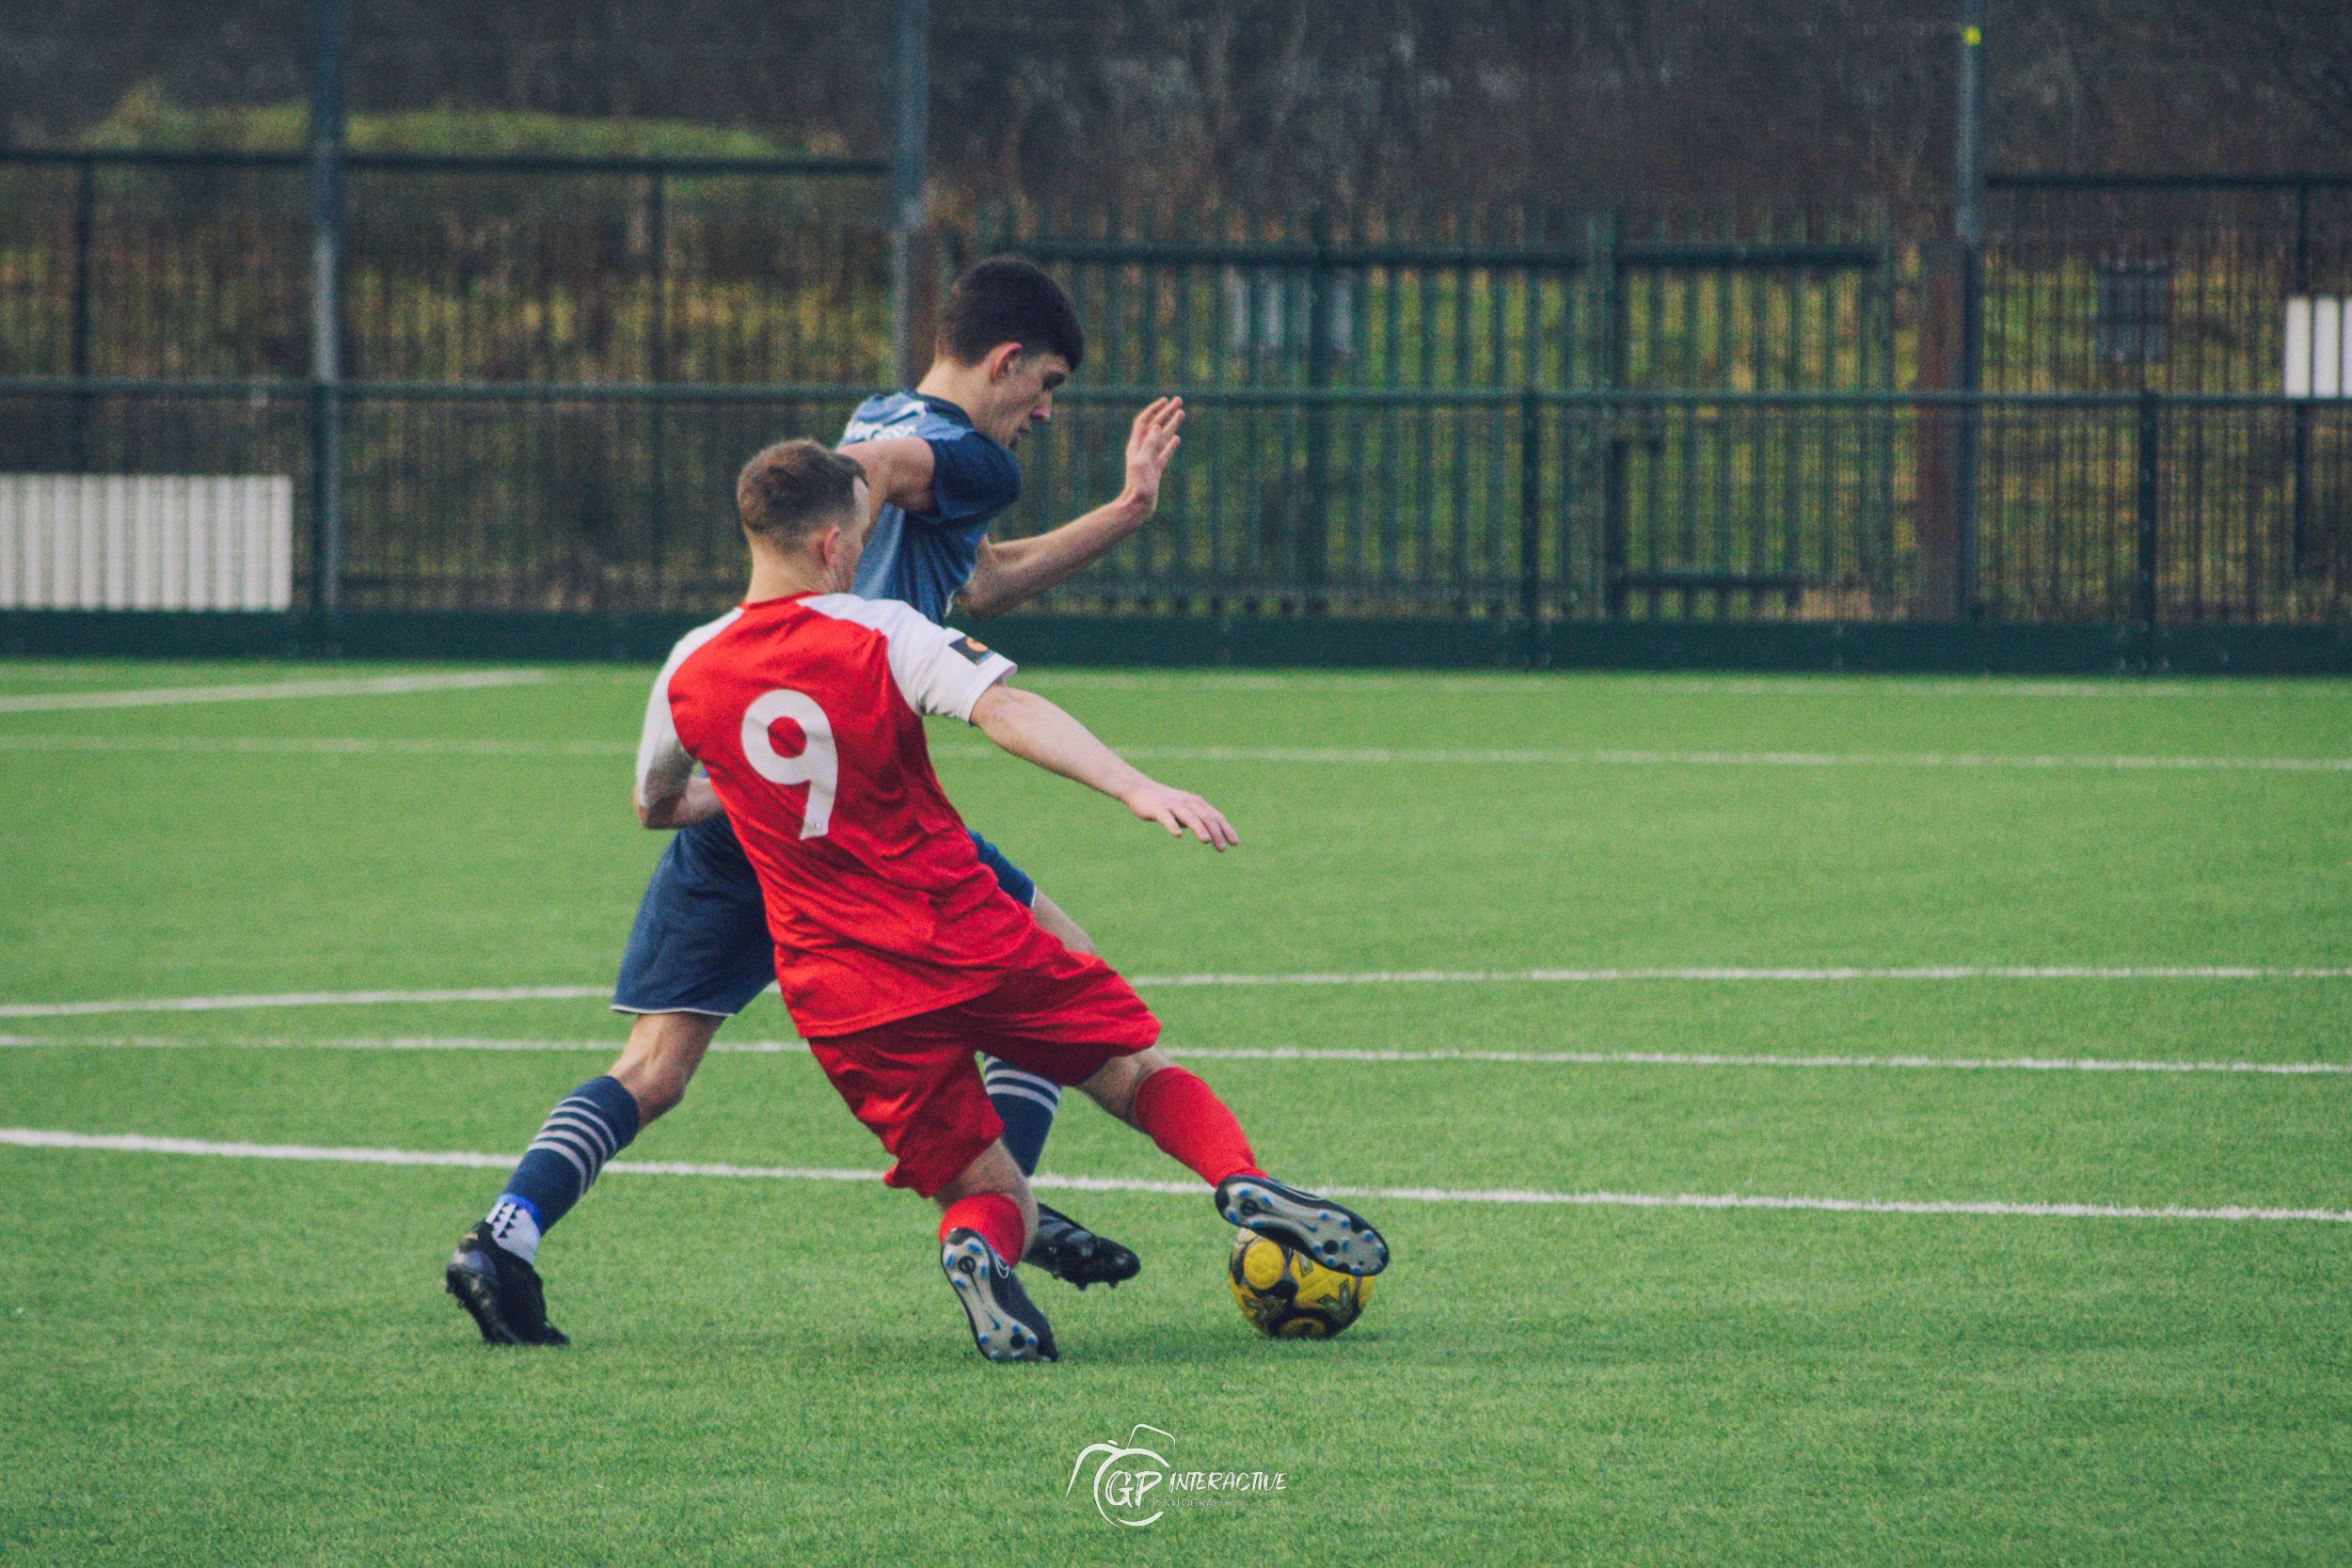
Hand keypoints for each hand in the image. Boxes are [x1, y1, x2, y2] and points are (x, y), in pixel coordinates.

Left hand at [1116, 397, 1184, 520]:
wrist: (1138, 506)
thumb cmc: (1139, 485)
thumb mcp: (1143, 462)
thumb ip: (1149, 443)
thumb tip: (1156, 425)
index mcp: (1136, 446)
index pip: (1144, 421)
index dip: (1154, 410)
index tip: (1164, 401)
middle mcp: (1142, 450)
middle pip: (1155, 426)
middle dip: (1166, 413)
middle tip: (1179, 400)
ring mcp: (1149, 459)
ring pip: (1162, 437)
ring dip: (1171, 424)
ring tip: (1181, 413)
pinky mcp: (1156, 469)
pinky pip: (1164, 453)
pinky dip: (1170, 444)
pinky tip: (1177, 438)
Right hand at [1120, 778, 1236, 850]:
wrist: (1140, 789)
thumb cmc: (1164, 802)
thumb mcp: (1184, 809)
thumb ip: (1197, 819)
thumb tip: (1210, 833)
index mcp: (1195, 803)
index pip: (1215, 816)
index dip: (1226, 829)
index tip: (1235, 843)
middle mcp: (1187, 802)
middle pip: (1205, 817)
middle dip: (1216, 832)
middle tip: (1223, 848)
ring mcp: (1172, 805)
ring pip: (1189, 816)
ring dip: (1199, 828)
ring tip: (1207, 840)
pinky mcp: (1158, 809)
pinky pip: (1166, 817)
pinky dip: (1173, 825)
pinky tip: (1178, 835)